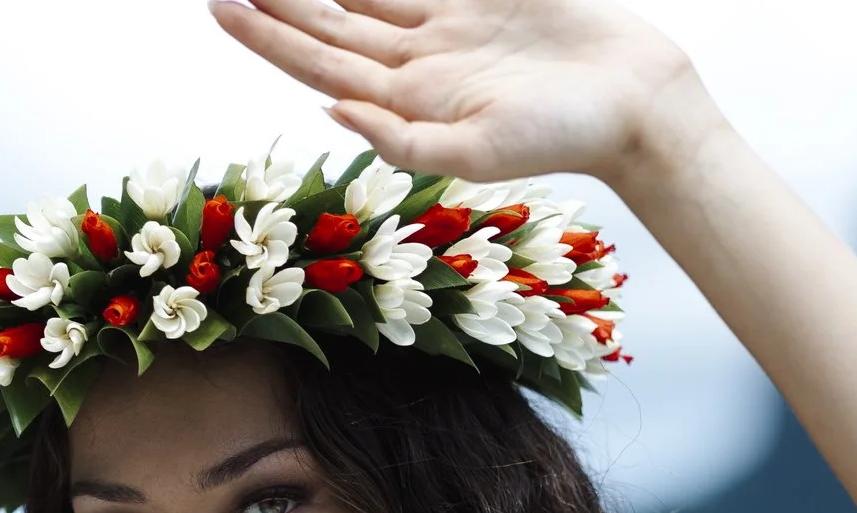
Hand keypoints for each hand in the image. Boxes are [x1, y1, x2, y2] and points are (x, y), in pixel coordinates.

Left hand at [209, 0, 721, 187]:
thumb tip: (332, 111)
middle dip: (276, 0)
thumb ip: (403, 142)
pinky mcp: (481, 0)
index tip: (220, 6)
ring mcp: (446, 29)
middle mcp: (416, 64)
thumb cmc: (565, 138)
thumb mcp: (478, 154)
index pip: (317, 62)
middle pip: (327, 24)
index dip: (266, 36)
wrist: (636, 103)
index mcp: (405, 103)